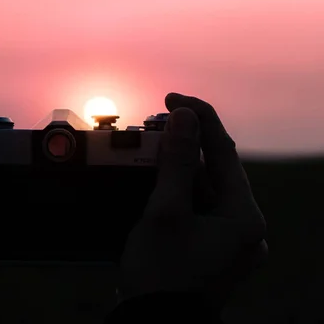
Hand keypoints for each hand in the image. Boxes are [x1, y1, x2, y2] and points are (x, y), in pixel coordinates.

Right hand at [117, 93, 267, 309]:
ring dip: (181, 168)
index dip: (199, 119)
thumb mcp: (165, 211)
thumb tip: (186, 117)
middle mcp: (246, 228)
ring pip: (207, 189)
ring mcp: (232, 240)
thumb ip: (177, 162)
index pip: (225, 153)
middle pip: (217, 171)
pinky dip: (181, 191)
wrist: (154, 323)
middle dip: (187, 145)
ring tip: (152, 148)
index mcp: (244, 217)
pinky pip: (201, 208)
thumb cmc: (160, 272)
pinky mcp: (216, 248)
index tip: (173, 98)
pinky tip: (160, 180)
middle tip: (156, 124)